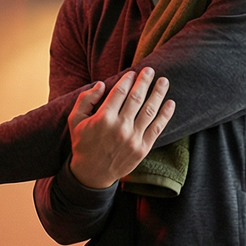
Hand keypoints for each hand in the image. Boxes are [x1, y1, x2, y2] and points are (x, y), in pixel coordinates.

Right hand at [67, 68, 174, 189]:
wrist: (92, 174)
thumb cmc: (83, 144)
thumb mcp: (74, 120)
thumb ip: (85, 100)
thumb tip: (100, 84)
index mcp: (103, 118)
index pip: (119, 92)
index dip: (128, 80)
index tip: (133, 72)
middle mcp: (120, 127)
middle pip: (136, 98)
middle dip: (144, 81)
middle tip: (150, 70)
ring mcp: (133, 138)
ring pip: (150, 110)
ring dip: (158, 93)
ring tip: (164, 81)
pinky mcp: (143, 148)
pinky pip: (157, 128)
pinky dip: (165, 114)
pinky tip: (170, 103)